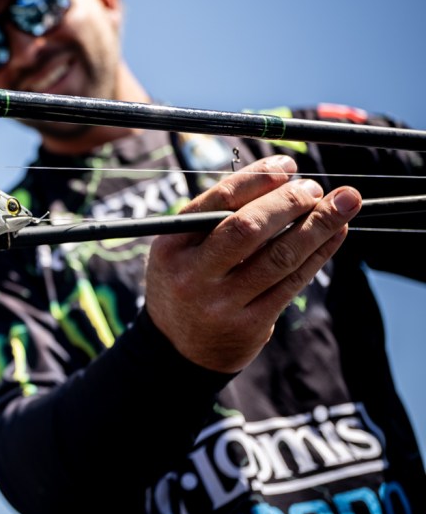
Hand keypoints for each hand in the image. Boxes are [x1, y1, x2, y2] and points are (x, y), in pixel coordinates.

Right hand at [144, 155, 360, 372]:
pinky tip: (335, 236)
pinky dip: (318, 255)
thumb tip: (280, 178)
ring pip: (278, 257)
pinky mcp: (250, 324)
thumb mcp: (180, 250)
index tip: (287, 165)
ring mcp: (221, 303)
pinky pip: (291, 284)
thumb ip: (215, 218)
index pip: (218, 202)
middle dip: (288, 202)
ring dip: (317, 226)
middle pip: (247, 228)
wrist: (177, 348)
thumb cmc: (186, 282)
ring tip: (344, 204)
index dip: (257, 179)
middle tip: (315, 187)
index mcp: (170, 246)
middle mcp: (193, 274)